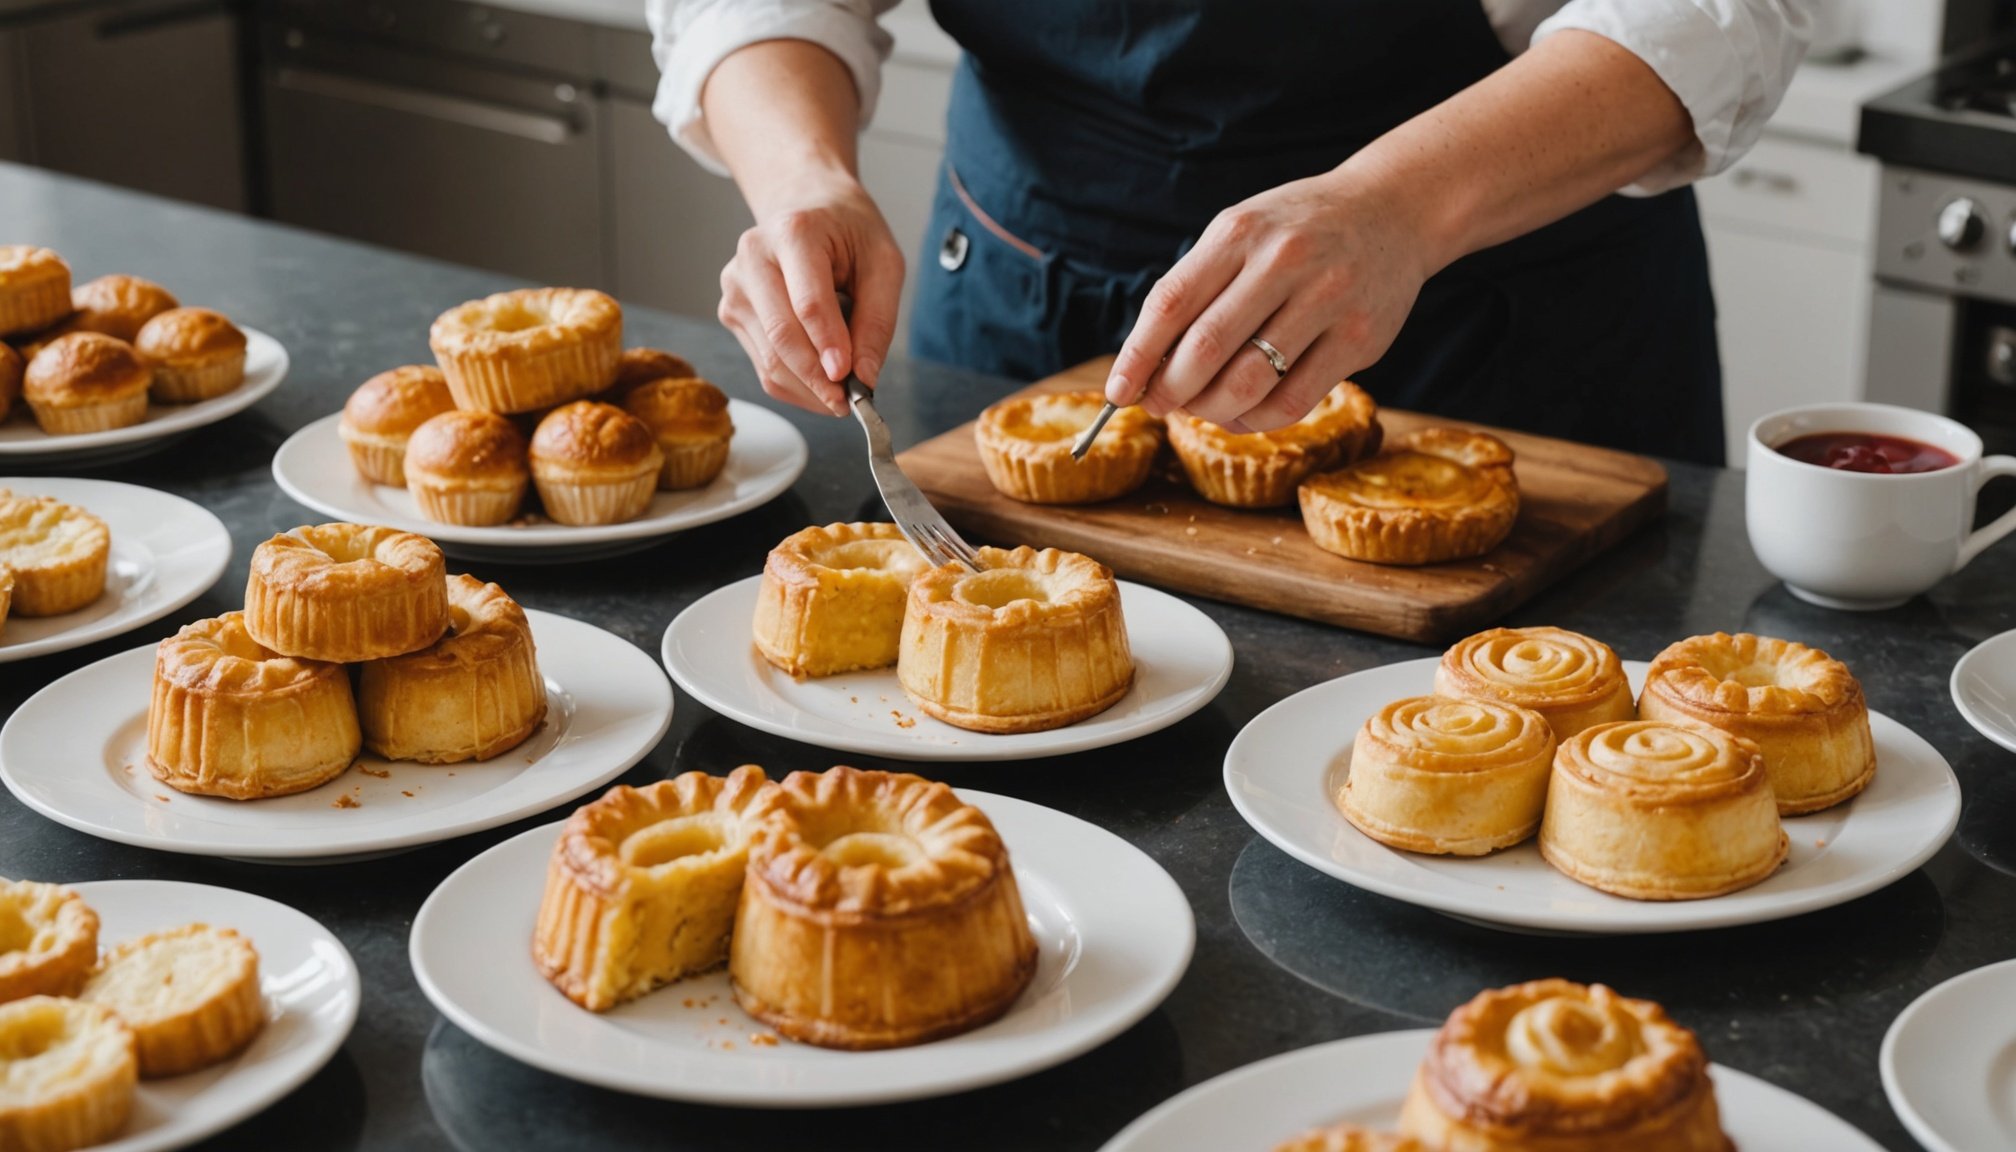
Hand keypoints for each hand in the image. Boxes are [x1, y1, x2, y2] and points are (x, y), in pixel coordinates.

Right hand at [718, 174, 904, 416]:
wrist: (807, 207)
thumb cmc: (849, 232)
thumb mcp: (883, 263)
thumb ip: (878, 320)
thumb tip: (865, 377)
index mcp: (793, 233)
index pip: (808, 303)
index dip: (829, 346)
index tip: (851, 379)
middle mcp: (753, 256)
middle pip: (782, 338)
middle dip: (819, 379)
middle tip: (852, 402)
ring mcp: (735, 287)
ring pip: (770, 362)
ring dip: (810, 389)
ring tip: (843, 389)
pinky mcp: (731, 312)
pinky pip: (764, 367)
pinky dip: (797, 386)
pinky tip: (821, 381)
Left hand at [1105, 165, 1440, 431]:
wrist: (1392, 211)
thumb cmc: (1297, 231)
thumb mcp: (1241, 233)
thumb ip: (1196, 288)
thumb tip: (1147, 367)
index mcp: (1240, 233)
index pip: (1170, 304)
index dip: (1137, 356)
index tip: (1118, 390)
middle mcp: (1284, 261)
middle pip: (1205, 349)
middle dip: (1170, 390)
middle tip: (1158, 404)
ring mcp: (1327, 299)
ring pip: (1248, 383)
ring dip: (1210, 409)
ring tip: (1200, 408)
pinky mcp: (1360, 338)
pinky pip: (1294, 401)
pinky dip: (1255, 418)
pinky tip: (1242, 413)